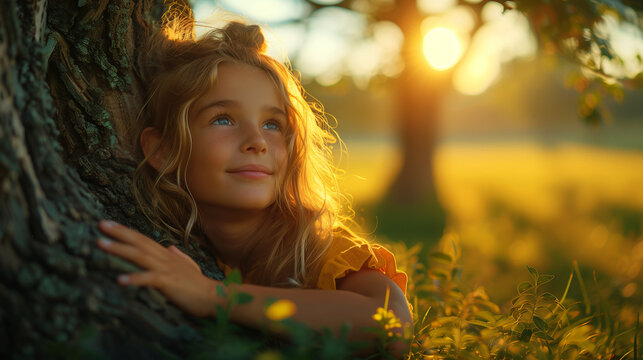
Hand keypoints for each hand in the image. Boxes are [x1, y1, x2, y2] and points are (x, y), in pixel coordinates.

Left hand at [96, 219, 219, 316]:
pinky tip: (119, 280)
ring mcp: (167, 269)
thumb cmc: (200, 285)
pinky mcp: (169, 283)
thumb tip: (171, 248)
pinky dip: (134, 278)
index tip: (110, 224)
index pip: (144, 239)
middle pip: (139, 242)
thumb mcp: (189, 267)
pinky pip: (149, 279)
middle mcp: (165, 258)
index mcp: (168, 256)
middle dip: (119, 233)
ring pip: (140, 255)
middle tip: (100, 225)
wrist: (214, 297)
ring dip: (120, 249)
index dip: (127, 231)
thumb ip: (179, 257)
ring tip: (101, 244)